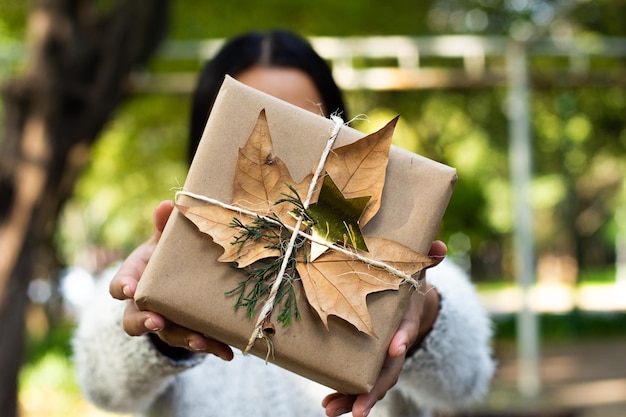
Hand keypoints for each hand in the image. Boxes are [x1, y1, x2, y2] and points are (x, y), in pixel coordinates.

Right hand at [109, 200, 233, 360]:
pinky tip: (227, 351)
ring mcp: (165, 324)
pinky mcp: (188, 334)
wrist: (175, 282)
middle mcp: (144, 307)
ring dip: (185, 338)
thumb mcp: (162, 242)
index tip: (127, 289)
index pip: (117, 286)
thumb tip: (168, 203)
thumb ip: (163, 226)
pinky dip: (213, 348)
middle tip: (156, 321)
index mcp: (134, 280)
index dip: (120, 288)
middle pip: (135, 320)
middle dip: (145, 322)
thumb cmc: (165, 258)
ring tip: (200, 340)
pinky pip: (198, 343)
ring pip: (170, 336)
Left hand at [322, 241, 445, 416]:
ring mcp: (379, 357)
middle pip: (388, 370)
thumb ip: (426, 259)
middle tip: (361, 409)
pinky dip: (343, 394)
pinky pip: (356, 380)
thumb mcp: (416, 270)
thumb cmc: (406, 284)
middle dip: (374, 389)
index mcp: (404, 319)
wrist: (408, 303)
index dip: (403, 338)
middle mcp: (394, 344)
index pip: (406, 330)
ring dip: (352, 398)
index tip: (396, 348)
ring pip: (370, 382)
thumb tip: (439, 247)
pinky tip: (328, 404)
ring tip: (331, 410)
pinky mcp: (365, 361)